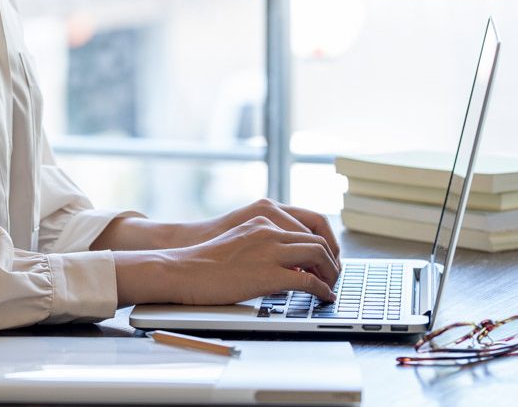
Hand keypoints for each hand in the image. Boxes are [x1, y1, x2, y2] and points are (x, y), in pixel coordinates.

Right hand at [112, 216, 339, 305]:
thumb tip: (287, 263)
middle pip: (318, 239)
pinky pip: (308, 280)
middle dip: (332, 259)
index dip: (324, 243)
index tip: (327, 258)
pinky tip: (324, 297)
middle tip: (334, 275)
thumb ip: (263, 245)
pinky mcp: (268, 274)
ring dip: (331, 273)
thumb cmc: (205, 263)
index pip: (308, 224)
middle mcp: (269, 229)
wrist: (183, 270)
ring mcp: (269, 250)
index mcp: (262, 219)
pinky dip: (322, 289)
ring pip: (318, 255)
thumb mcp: (239, 242)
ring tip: (331, 286)